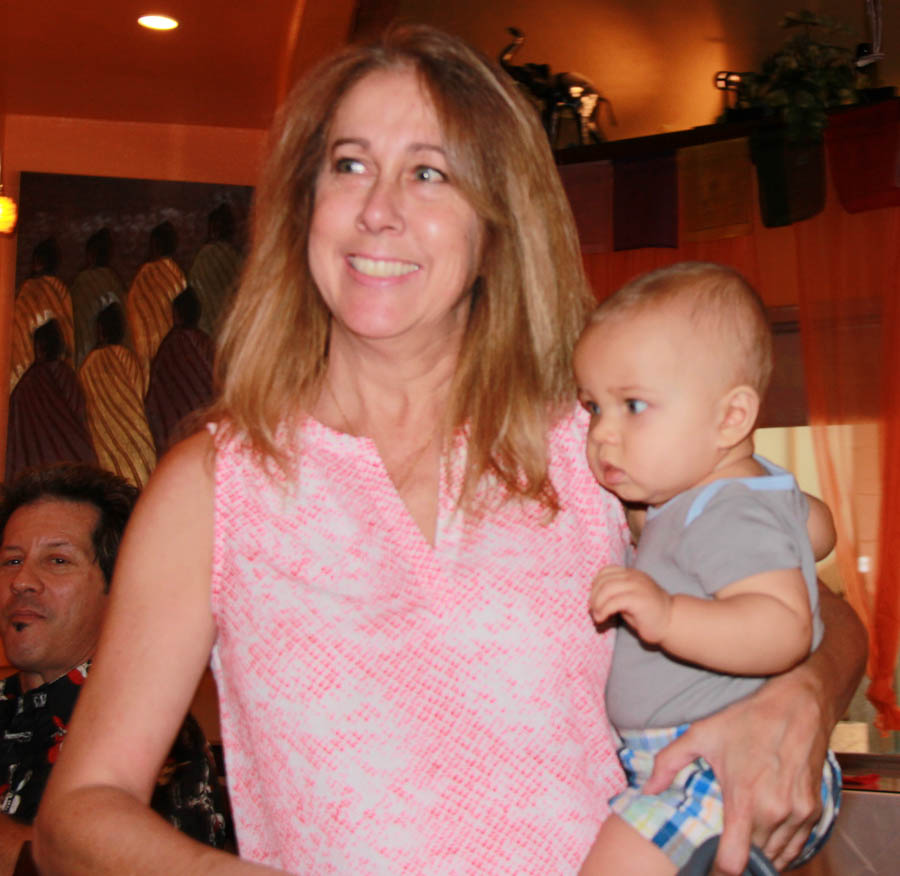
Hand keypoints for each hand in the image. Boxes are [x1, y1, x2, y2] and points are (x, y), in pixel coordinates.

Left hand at [590, 565, 671, 643]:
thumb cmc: (647, 614)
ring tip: (597, 617)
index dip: (595, 585)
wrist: (671, 623)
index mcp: (631, 574)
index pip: (606, 571)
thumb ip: (614, 594)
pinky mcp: (639, 599)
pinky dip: (604, 610)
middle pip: (603, 580)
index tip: (595, 601)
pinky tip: (602, 619)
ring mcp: (637, 586)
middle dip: (594, 597)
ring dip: (597, 604)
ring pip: (607, 589)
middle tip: (594, 612)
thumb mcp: (628, 598)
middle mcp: (634, 576)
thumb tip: (593, 600)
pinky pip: (614, 601)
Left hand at [643, 668, 828, 873]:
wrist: (799, 705)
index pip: (734, 863)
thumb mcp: (701, 734)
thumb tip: (647, 790)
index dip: (718, 868)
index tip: (709, 861)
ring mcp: (799, 815)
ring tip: (742, 836)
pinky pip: (796, 845)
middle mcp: (775, 813)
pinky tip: (764, 830)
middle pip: (755, 861)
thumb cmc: (747, 719)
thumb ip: (669, 763)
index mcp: (745, 800)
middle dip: (738, 857)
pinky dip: (781, 846)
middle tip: (722, 843)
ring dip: (760, 853)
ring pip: (777, 856)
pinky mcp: (815, 811)